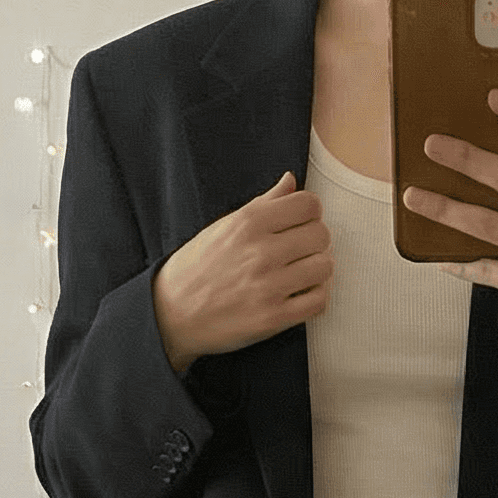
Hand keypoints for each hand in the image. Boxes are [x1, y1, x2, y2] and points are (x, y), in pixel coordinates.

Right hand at [153, 170, 332, 375]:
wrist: (172, 313)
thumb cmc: (198, 267)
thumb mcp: (225, 226)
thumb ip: (263, 203)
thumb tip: (291, 180)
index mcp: (248, 223)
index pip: (309, 205)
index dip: (309, 214)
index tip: (299, 224)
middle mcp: (260, 252)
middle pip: (321, 234)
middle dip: (314, 241)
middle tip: (299, 251)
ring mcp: (268, 286)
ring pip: (324, 267)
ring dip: (317, 270)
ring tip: (299, 273)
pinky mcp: (273, 317)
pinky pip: (319, 301)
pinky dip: (315, 297)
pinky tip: (299, 294)